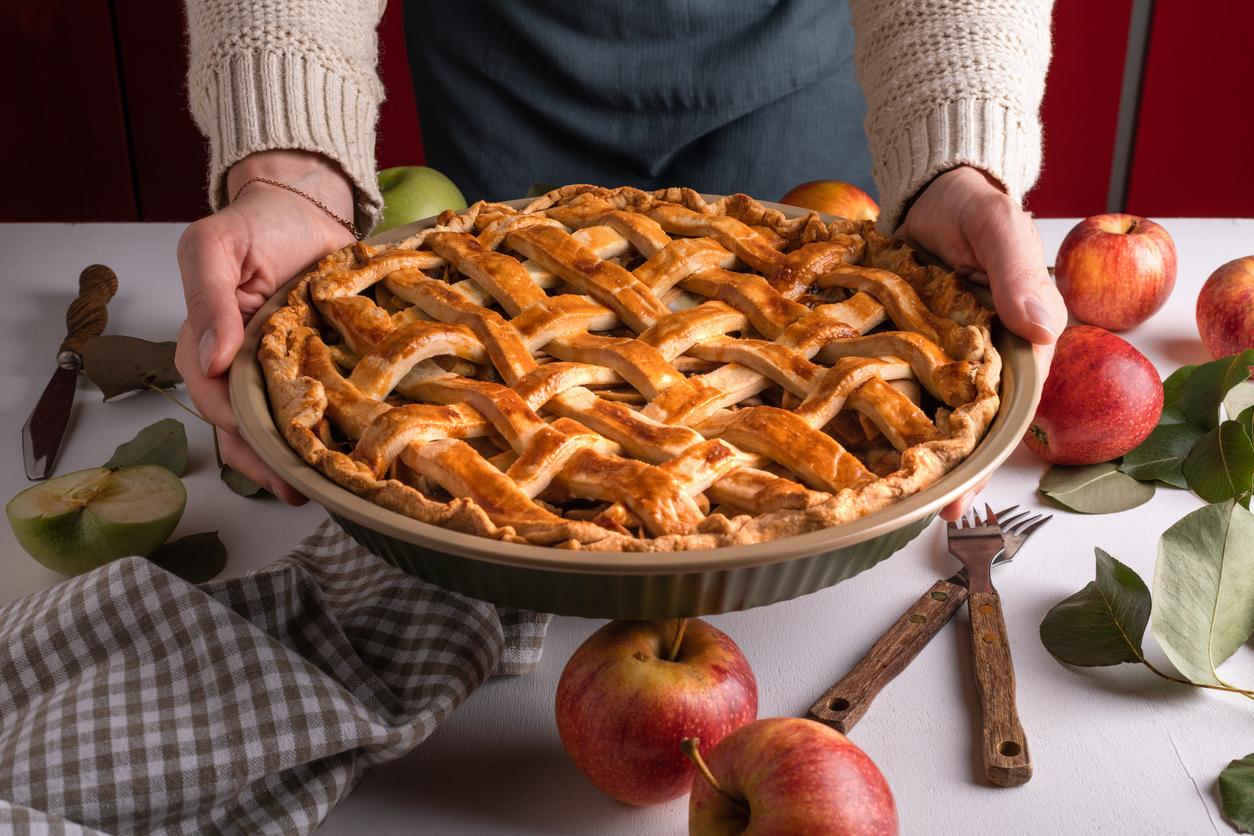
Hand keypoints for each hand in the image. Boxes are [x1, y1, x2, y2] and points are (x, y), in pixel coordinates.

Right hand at [175, 150, 356, 503]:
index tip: (266, 451)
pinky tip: (349, 452)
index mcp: (207, 343)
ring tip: (325, 487)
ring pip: (279, 425)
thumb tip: (209, 361)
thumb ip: (207, 299)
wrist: (305, 205)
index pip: (213, 398)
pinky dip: (328, 430)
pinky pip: (318, 404)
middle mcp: (240, 364)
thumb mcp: (215, 247)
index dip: (236, 428)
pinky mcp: (315, 365)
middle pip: (245, 426)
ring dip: (297, 458)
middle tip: (297, 491)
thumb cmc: (255, 224)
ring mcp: (278, 368)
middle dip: (268, 463)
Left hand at [897, 165, 1067, 520]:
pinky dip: (862, 406)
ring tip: (873, 496)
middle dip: (939, 473)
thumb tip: (1041, 328)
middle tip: (914, 515)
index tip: (961, 499)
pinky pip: (878, 378)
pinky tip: (839, 438)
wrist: (929, 187)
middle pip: (957, 427)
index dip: (983, 460)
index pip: (1002, 414)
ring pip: (917, 412)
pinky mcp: (890, 341)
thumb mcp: (998, 230)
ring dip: (899, 450)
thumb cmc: (974, 207)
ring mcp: (927, 354)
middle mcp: (969, 360)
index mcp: (1008, 346)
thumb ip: (1017, 273)